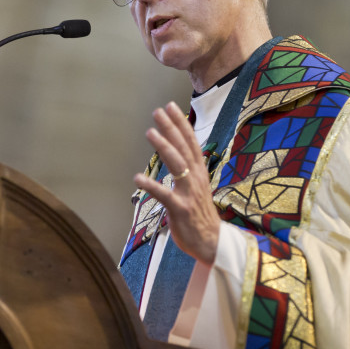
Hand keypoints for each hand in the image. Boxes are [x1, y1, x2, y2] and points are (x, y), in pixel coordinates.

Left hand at [133, 101, 220, 264]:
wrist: (212, 241)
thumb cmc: (200, 214)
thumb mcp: (197, 186)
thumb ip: (188, 170)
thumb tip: (177, 153)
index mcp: (199, 172)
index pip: (191, 142)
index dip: (181, 124)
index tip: (171, 107)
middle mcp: (196, 178)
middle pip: (183, 148)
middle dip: (170, 128)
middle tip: (158, 111)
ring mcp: (188, 193)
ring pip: (176, 164)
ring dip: (163, 147)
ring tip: (150, 132)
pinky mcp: (180, 209)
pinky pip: (164, 195)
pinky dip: (151, 185)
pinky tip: (137, 178)